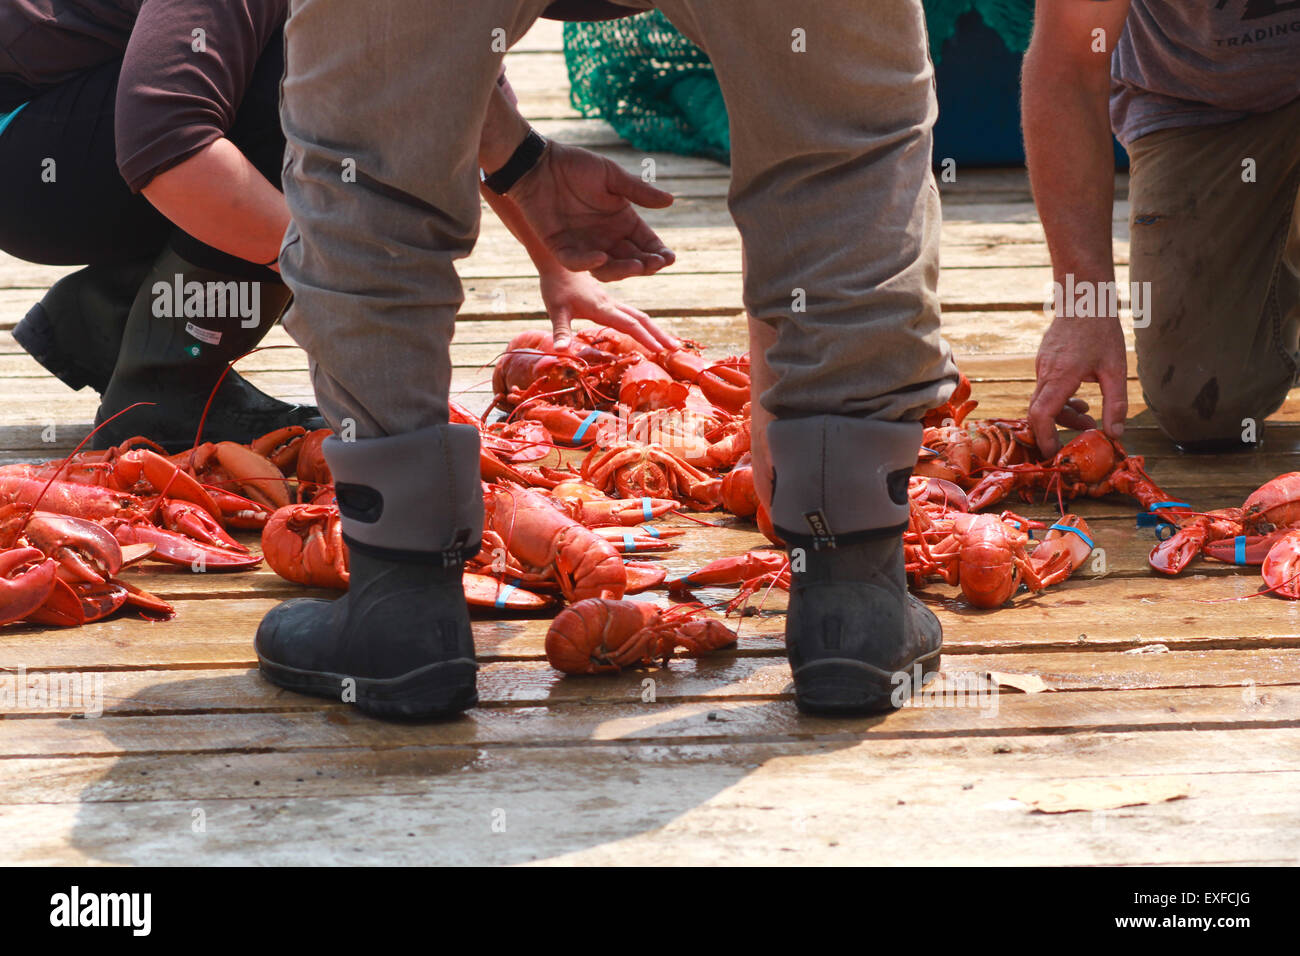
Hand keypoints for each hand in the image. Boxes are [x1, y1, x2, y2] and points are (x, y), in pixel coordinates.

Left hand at [509, 141, 675, 281]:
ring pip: (606, 270)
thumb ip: (638, 191)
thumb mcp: (611, 176)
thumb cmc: (576, 166)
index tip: (669, 258)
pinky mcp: (560, 248)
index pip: (646, 244)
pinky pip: (575, 263)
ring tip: (636, 265)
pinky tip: (600, 257)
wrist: (539, 164)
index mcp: (622, 221)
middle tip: (655, 264)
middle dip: (645, 266)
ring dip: (622, 270)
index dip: (658, 254)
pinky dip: (587, 263)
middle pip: (630, 261)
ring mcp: (584, 246)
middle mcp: (606, 238)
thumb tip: (670, 200)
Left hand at [538, 267, 677, 352]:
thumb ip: (560, 330)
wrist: (558, 263)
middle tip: (676, 349)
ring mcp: (613, 303)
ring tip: (670, 345)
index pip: (629, 324)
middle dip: (660, 335)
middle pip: (642, 320)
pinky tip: (650, 333)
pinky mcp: (610, 303)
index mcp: (602, 308)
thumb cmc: (555, 287)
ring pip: (640, 316)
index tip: (660, 351)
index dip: (645, 338)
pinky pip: (633, 315)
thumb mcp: (555, 310)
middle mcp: (612, 305)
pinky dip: (646, 325)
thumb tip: (560, 350)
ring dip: (657, 330)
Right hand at [1029, 316, 1128, 455]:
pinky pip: (1046, 389)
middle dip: (1057, 430)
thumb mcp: (1116, 369)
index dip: (1045, 438)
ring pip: (1044, 401)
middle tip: (1080, 438)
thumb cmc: (1101, 330)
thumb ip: (1116, 404)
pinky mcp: (1043, 362)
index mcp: (1060, 377)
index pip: (1041, 416)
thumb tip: (1116, 434)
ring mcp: (1041, 367)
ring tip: (1090, 415)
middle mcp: (1045, 374)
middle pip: (1040, 413)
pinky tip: (1082, 397)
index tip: (1055, 454)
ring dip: (1063, 414)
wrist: (1083, 297)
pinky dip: (1060, 400)